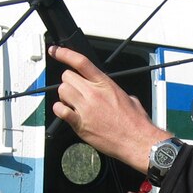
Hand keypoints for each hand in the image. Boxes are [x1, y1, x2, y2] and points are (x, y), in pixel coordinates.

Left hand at [47, 46, 170, 173]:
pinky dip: (60, 110)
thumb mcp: (129, 98)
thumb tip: (110, 93)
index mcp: (106, 84)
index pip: (80, 62)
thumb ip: (114, 92)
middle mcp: (94, 94)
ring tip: (73, 103)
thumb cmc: (135, 123)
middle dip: (69, 82)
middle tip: (75, 90)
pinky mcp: (80, 124)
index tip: (55, 51)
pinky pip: (61, 111)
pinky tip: (67, 112)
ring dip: (64, 96)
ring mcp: (86, 108)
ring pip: (62, 91)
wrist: (137, 141)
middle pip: (67, 77)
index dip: (64, 53)